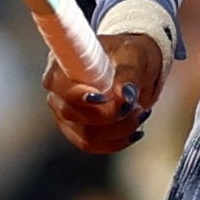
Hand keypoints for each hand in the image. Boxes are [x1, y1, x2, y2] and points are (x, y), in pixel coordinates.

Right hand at [41, 33, 162, 152]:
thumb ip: (129, 75)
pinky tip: (134, 131)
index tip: (103, 98)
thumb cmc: (130, 54)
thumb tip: (125, 97)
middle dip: (109, 116)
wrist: (135, 65)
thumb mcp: (135, 56)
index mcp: (63, 63)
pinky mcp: (76, 130)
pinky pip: (92, 145)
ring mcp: (65, 113)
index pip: (60, 85)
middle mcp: (58, 90)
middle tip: (137, 108)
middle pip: (72, 114)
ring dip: (118, 130)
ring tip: (141, 114)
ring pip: (85, 135)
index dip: (79, 96)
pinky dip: (116, 141)